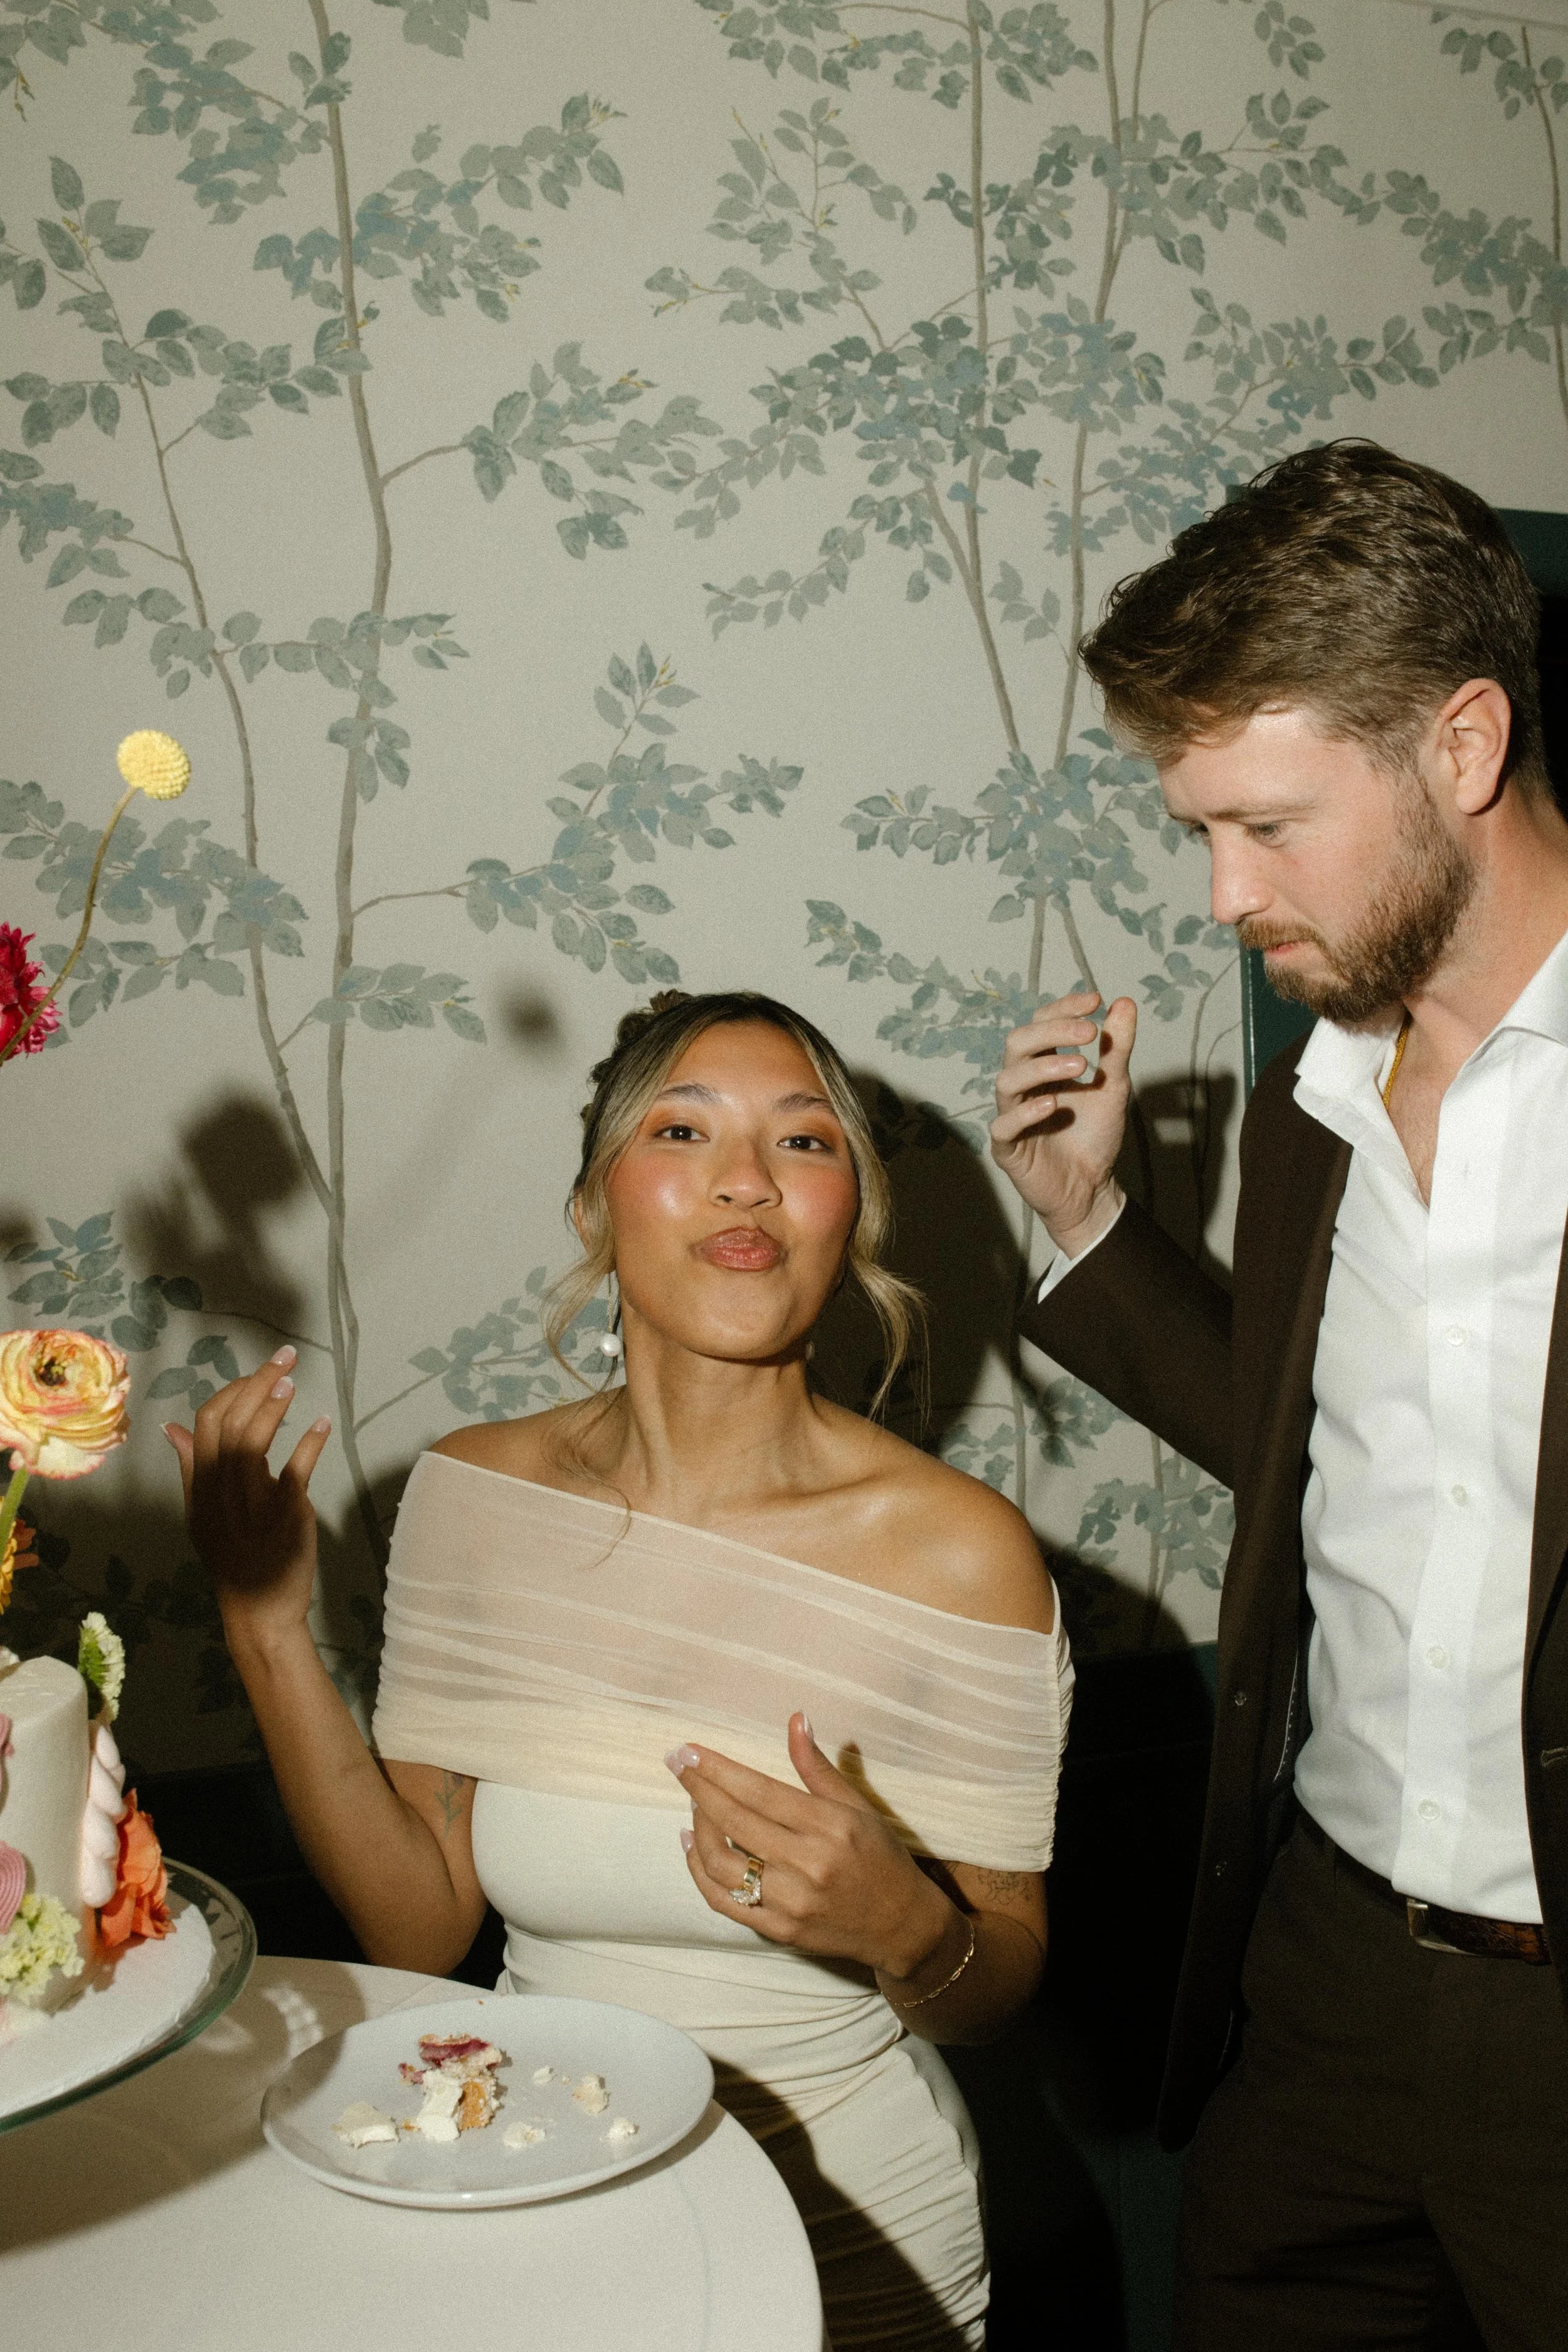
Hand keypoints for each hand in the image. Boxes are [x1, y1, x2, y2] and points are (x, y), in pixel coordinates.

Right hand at [163, 1348, 331, 1658]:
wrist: (259, 1612)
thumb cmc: (234, 1558)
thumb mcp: (203, 1515)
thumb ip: (192, 1469)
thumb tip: (174, 1427)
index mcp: (201, 1489)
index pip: (205, 1425)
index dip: (231, 1392)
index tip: (257, 1376)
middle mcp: (221, 1493)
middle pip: (229, 1424)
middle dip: (257, 1383)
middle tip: (285, 1358)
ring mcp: (252, 1505)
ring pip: (254, 1442)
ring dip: (274, 1406)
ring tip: (293, 1383)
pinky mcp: (285, 1516)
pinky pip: (296, 1470)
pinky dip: (310, 1442)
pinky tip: (322, 1423)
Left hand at [668, 1714, 950, 1978]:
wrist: (901, 1925)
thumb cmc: (880, 1857)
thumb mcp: (857, 1805)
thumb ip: (817, 1767)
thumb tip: (794, 1719)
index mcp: (829, 1826)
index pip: (758, 1791)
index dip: (717, 1769)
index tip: (689, 1751)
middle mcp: (808, 1864)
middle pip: (734, 1821)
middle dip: (698, 1789)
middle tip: (676, 1764)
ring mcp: (790, 1902)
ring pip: (722, 1863)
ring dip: (699, 1829)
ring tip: (694, 1804)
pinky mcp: (779, 1930)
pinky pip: (724, 1902)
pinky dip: (700, 1872)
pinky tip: (693, 1846)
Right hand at [990, 989, 1135, 1250]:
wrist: (1092, 1188)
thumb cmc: (1094, 1135)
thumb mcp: (1113, 1087)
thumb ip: (1115, 1048)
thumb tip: (1125, 1002)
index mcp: (1042, 1065)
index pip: (1041, 1024)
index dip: (1063, 1009)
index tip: (1096, 1001)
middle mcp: (1022, 1085)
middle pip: (1018, 1043)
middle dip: (1052, 1032)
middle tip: (1089, 1032)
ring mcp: (1011, 1115)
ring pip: (1007, 1080)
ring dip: (1042, 1067)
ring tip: (1079, 1067)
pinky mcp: (1007, 1148)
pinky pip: (1004, 1125)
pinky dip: (1025, 1113)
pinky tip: (1052, 1105)